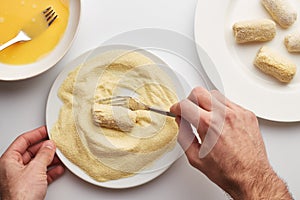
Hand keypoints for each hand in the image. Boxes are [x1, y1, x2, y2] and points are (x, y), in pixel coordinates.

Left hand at [0, 126, 64, 199]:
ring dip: (49, 159)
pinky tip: (58, 169)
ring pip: (37, 163)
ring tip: (59, 155)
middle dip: (45, 147)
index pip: (23, 141)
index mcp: (8, 160)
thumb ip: (44, 154)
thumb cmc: (20, 195)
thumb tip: (49, 145)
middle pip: (30, 152)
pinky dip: (50, 171)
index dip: (36, 134)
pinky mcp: (28, 187)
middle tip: (55, 143)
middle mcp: (12, 168)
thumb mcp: (35, 169)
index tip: (46, 130)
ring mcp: (20, 178)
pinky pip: (41, 174)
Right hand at [171, 87, 291, 199]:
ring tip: (205, 116)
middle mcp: (224, 115)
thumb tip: (181, 122)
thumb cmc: (227, 171)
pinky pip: (229, 102)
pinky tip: (220, 121)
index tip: (176, 111)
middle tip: (189, 111)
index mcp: (209, 124)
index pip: (185, 104)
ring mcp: (238, 112)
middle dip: (189, 100)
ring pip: (214, 94)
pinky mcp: (247, 114)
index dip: (176, 108)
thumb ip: (184, 135)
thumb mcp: (195, 157)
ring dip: (206, 102)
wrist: (251, 177)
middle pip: (199, 92)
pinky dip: (221, 108)